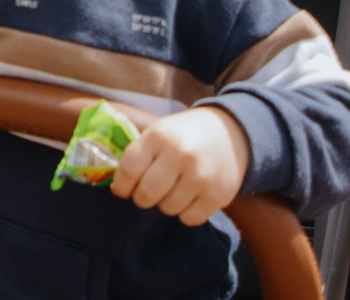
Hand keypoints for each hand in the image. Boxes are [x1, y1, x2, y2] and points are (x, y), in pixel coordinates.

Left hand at [110, 105, 250, 227]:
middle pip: (146, 194)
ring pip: (167, 208)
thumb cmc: (185, 135)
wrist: (232, 134)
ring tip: (173, 189)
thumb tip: (116, 188)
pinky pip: (189, 219)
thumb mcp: (159, 132)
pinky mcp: (218, 195)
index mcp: (159, 136)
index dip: (121, 184)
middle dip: (142, 198)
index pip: (129, 169)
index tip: (122, 189)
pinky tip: (189, 197)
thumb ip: (139, 154)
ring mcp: (201, 176)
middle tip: (147, 193)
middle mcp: (180, 154)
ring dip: (165, 204)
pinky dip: (185, 213)